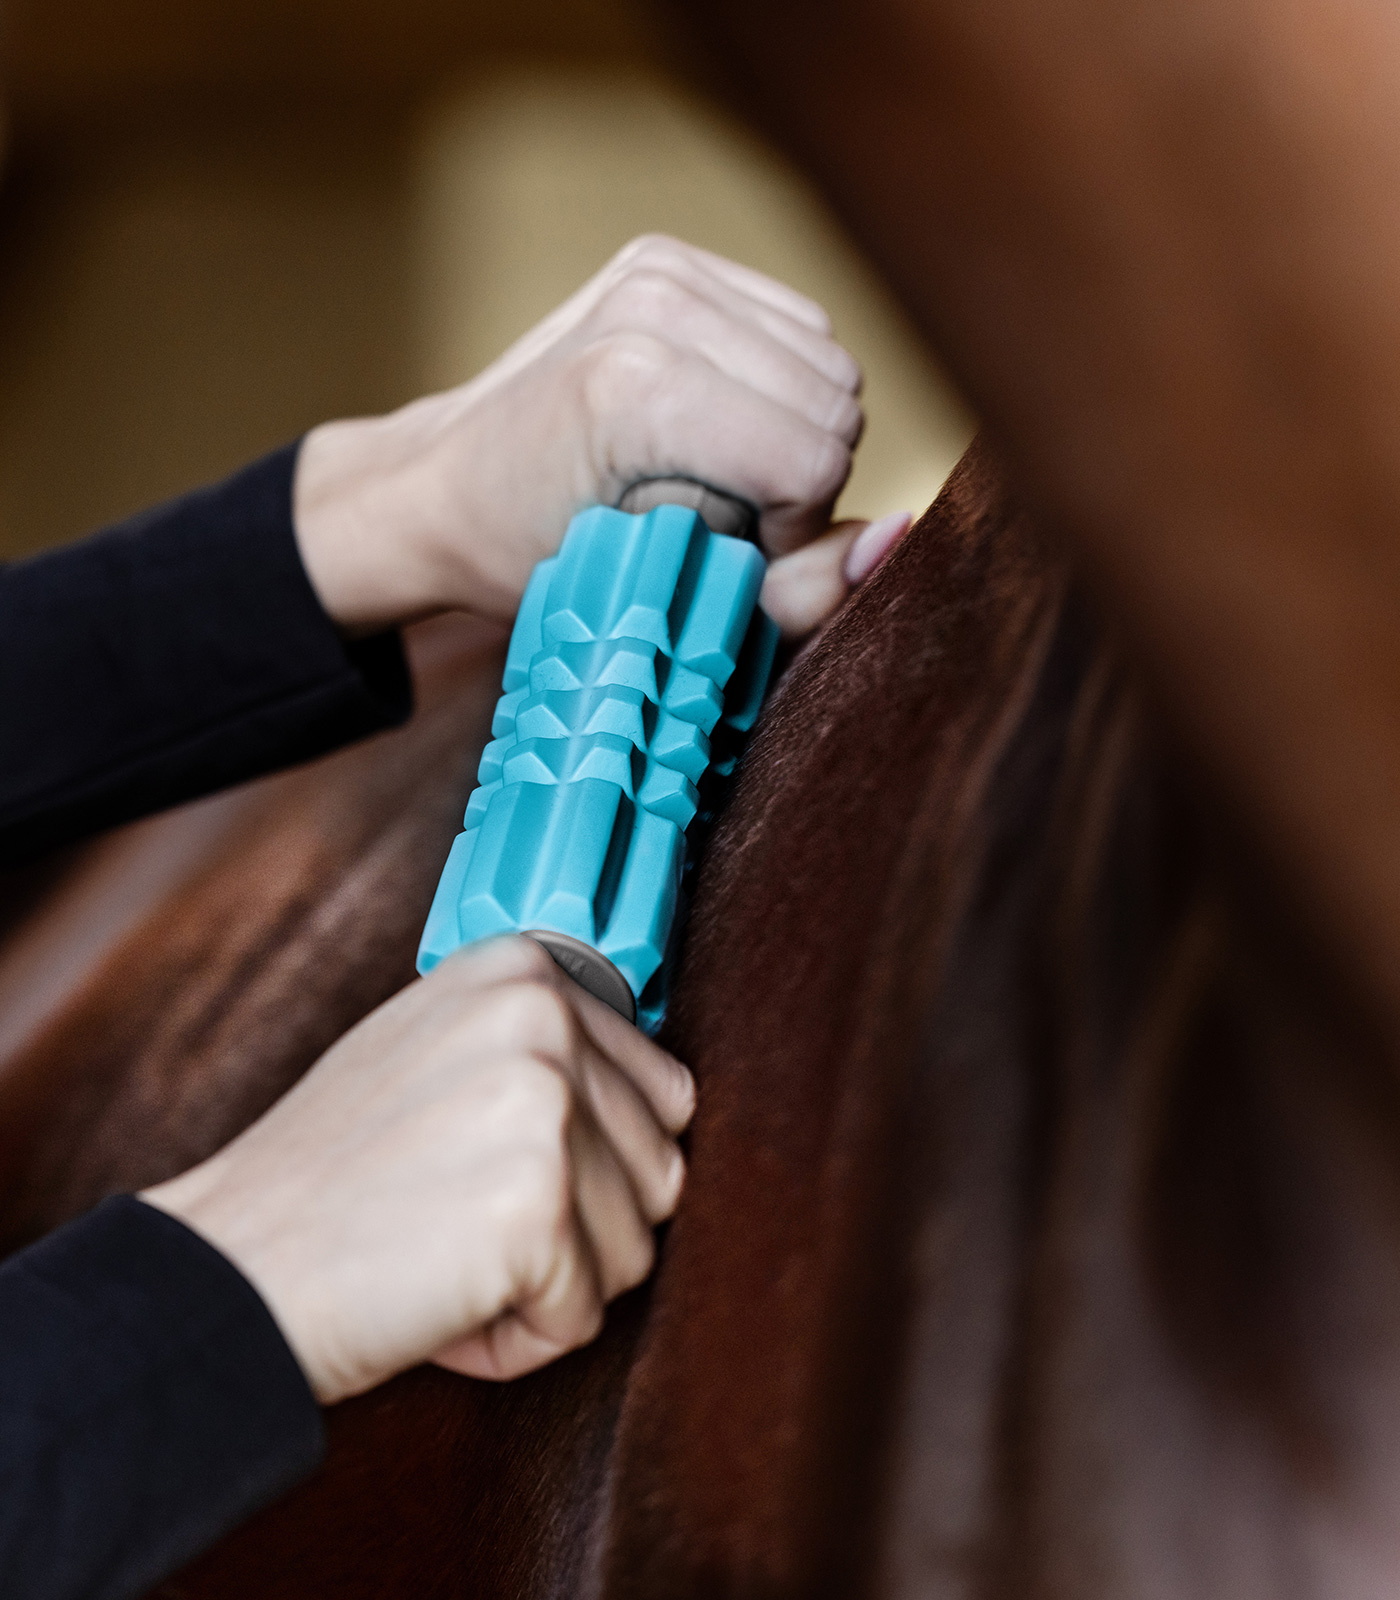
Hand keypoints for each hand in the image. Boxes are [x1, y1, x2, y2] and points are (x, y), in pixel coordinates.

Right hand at [141, 936, 693, 1403]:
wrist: (229, 1266)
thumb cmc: (329, 1179)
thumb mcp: (437, 1050)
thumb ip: (541, 1051)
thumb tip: (668, 1099)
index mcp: (524, 971)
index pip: (662, 1095)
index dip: (590, 1167)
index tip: (492, 1170)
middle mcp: (544, 1018)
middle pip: (658, 1173)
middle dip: (578, 1230)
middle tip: (464, 1223)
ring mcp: (542, 1106)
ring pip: (635, 1248)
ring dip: (550, 1285)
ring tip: (449, 1254)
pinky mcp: (537, 1206)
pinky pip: (586, 1315)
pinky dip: (521, 1338)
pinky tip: (442, 1300)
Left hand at [293, 234, 899, 640]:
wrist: (441, 488)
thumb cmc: (535, 561)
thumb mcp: (664, 600)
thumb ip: (793, 587)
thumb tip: (896, 535)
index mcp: (640, 388)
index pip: (817, 457)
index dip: (792, 527)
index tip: (724, 551)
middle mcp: (653, 302)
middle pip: (838, 403)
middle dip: (797, 477)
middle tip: (714, 512)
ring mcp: (659, 267)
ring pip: (830, 362)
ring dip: (791, 429)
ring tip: (710, 468)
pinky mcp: (666, 255)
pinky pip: (798, 328)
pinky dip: (774, 385)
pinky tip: (711, 419)